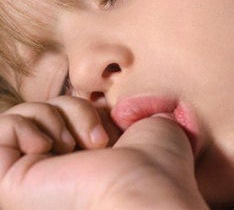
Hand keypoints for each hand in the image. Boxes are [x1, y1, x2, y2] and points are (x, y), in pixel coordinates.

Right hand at [0, 99, 206, 208]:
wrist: (142, 191)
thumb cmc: (154, 160)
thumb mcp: (147, 123)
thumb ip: (131, 112)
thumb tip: (123, 108)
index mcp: (87, 156)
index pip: (69, 112)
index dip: (88, 107)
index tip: (112, 126)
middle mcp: (59, 167)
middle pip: (49, 109)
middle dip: (76, 110)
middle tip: (98, 142)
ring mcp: (33, 175)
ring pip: (26, 115)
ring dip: (54, 117)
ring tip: (73, 147)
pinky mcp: (8, 180)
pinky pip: (4, 127)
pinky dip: (25, 125)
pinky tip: (45, 146)